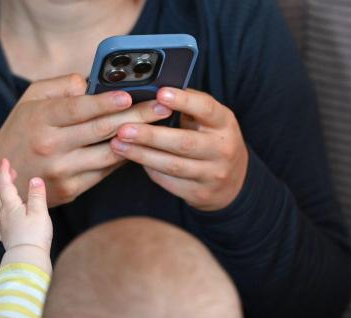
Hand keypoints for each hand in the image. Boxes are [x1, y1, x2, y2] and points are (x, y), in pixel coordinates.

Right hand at [0, 74, 172, 207]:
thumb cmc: (20, 132)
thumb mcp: (30, 100)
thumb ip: (61, 87)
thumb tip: (93, 83)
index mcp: (40, 119)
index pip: (78, 109)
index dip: (105, 102)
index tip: (130, 94)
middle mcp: (50, 146)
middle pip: (102, 130)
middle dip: (137, 117)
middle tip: (163, 107)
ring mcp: (62, 171)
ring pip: (109, 154)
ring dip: (138, 140)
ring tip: (160, 127)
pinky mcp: (71, 190)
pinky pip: (105, 171)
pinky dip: (123, 157)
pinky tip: (140, 145)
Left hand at [0, 158, 52, 252]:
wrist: (27, 259)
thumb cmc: (35, 235)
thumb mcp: (39, 212)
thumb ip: (37, 195)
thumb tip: (35, 179)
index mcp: (11, 206)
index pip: (4, 185)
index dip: (4, 172)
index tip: (5, 161)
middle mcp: (3, 216)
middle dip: (3, 182)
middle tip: (10, 173)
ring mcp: (3, 228)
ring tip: (1, 194)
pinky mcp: (6, 239)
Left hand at [109, 87, 247, 210]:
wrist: (233, 181)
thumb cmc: (212, 139)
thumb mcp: (211, 119)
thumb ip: (188, 105)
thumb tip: (153, 90)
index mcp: (224, 123)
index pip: (206, 109)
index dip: (183, 101)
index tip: (160, 93)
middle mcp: (222, 149)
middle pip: (184, 142)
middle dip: (151, 135)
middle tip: (123, 128)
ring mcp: (212, 174)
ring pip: (172, 165)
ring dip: (142, 154)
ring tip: (118, 144)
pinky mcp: (199, 193)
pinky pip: (168, 180)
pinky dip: (149, 168)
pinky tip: (132, 158)